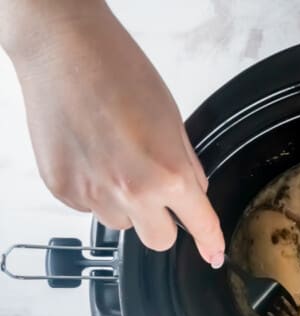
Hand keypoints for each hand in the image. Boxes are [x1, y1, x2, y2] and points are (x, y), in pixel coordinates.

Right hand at [3, 1, 224, 266]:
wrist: (65, 52)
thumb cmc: (121, 74)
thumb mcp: (172, 121)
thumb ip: (186, 166)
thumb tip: (195, 194)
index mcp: (168, 175)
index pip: (199, 224)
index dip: (210, 242)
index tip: (214, 255)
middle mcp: (131, 193)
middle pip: (159, 241)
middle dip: (163, 222)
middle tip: (156, 191)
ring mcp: (93, 194)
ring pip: (122, 224)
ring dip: (125, 204)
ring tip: (115, 160)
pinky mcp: (63, 190)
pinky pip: (89, 208)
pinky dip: (94, 191)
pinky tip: (92, 156)